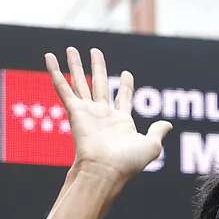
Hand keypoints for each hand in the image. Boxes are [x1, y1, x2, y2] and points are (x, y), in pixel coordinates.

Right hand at [44, 47, 171, 180]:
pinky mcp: (74, 111)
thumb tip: (168, 125)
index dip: (125, 86)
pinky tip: (50, 57)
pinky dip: (55, 72)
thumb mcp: (151, 146)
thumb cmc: (128, 162)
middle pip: (100, 85)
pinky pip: (63, 88)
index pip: (123, 99)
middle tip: (95, 52)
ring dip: (75, 65)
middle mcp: (103, 116)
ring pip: (80, 83)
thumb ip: (158, 132)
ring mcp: (87, 113)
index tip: (127, 74)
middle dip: (98, 68)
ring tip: (71, 48)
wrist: (106, 170)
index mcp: (121, 123)